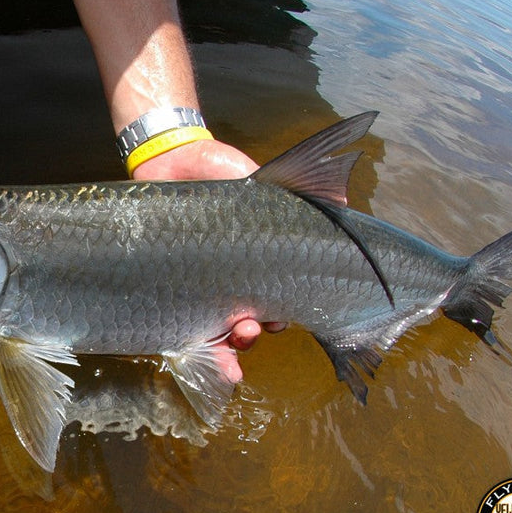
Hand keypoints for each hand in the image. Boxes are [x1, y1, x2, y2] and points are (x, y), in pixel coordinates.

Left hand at [133, 138, 285, 382]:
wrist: (171, 160)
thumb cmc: (217, 171)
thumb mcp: (259, 177)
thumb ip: (298, 188)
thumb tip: (341, 200)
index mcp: (255, 263)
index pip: (274, 300)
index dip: (280, 315)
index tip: (282, 317)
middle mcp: (230, 280)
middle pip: (248, 321)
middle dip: (252, 332)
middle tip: (252, 327)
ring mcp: (200, 287)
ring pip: (218, 330)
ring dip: (230, 344)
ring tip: (234, 337)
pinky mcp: (171, 287)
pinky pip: (182, 323)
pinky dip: (193, 344)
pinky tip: (197, 352)